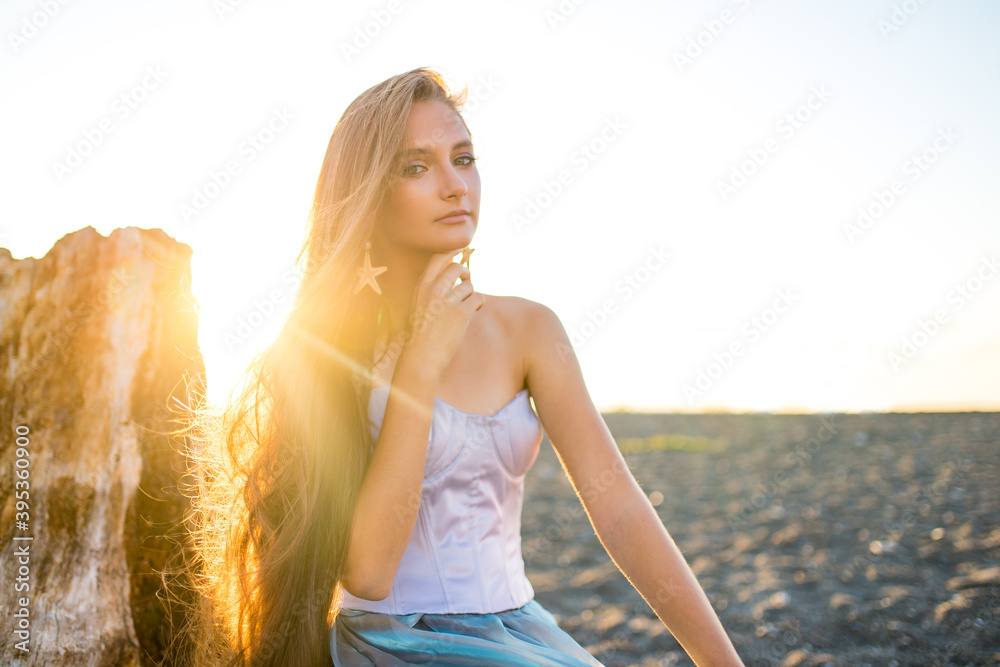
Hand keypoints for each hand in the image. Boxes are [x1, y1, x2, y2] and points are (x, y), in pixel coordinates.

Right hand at [399, 249, 484, 376]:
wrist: (420, 357)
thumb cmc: (418, 335)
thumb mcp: (418, 306)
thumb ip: (430, 290)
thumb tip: (450, 277)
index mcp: (421, 286)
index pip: (438, 258)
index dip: (452, 251)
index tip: (460, 249)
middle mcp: (434, 289)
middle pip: (457, 267)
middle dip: (465, 272)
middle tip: (466, 279)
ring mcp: (448, 301)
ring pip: (469, 286)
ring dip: (470, 294)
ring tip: (465, 306)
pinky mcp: (461, 314)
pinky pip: (478, 299)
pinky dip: (478, 304)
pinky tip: (473, 311)